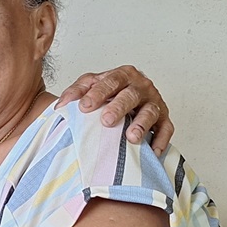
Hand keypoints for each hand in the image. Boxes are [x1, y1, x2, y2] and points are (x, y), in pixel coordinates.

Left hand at [57, 65, 173, 152]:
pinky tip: (153, 151)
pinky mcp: (164, 119)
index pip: (111, 81)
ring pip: (150, 112)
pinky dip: (161, 140)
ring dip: (142, 124)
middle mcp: (141, 87)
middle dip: (119, 107)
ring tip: (131, 137)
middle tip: (106, 121)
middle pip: (131, 95)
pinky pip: (166, 129)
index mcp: (123, 75)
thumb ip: (76, 92)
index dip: (98, 93)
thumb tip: (61, 106)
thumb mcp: (90, 87)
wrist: (126, 100)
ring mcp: (154, 102)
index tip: (84, 106)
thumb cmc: (108, 94)